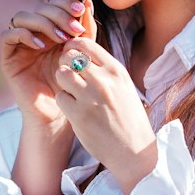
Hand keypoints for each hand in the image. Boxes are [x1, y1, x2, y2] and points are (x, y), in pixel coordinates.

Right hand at [0, 0, 94, 128]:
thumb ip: (85, 31)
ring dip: (43, 23)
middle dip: (58, 15)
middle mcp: (34, 33)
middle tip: (73, 30)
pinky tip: (41, 46)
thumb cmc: (71, 84)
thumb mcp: (81, 54)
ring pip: (22, 17)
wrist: (59, 112)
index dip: (64, 3)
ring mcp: (20, 44)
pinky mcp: (8, 57)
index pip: (53, 4)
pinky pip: (8, 35)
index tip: (79, 11)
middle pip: (39, 8)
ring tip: (60, 39)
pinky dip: (24, 35)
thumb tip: (87, 3)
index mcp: (51, 29)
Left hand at [55, 43, 157, 194]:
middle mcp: (104, 80)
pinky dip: (64, 102)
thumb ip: (105, 70)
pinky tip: (74, 109)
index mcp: (116, 71)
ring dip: (63, 82)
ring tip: (72, 93)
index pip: (85, 44)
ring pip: (61, 74)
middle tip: (69, 77)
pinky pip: (60, 97)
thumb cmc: (128, 118)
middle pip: (69, 57)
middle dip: (65, 64)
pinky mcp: (79, 115)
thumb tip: (80, 53)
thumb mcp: (123, 87)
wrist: (134, 150)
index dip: (72, 47)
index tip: (71, 57)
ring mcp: (91, 98)